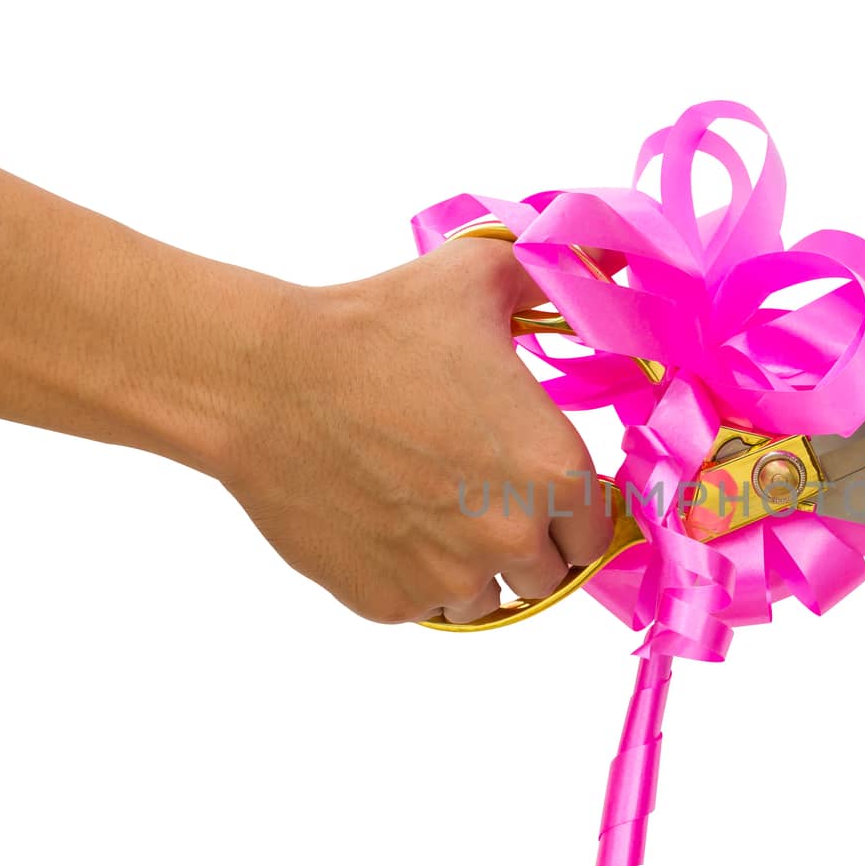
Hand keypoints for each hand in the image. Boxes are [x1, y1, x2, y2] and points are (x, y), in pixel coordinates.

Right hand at [220, 237, 612, 623]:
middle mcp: (512, 536)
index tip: (543, 488)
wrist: (267, 380)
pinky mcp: (388, 602)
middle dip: (526, 541)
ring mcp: (448, 578)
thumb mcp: (479, 278)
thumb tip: (594, 259)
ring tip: (433, 508)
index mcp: (554, 470)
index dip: (573, 509)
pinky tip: (386, 520)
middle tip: (483, 493)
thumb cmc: (374, 328)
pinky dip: (412, 577)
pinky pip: (423, 607)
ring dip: (473, 567)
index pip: (597, 529)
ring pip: (487, 598)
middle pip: (548, 573)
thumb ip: (551, 274)